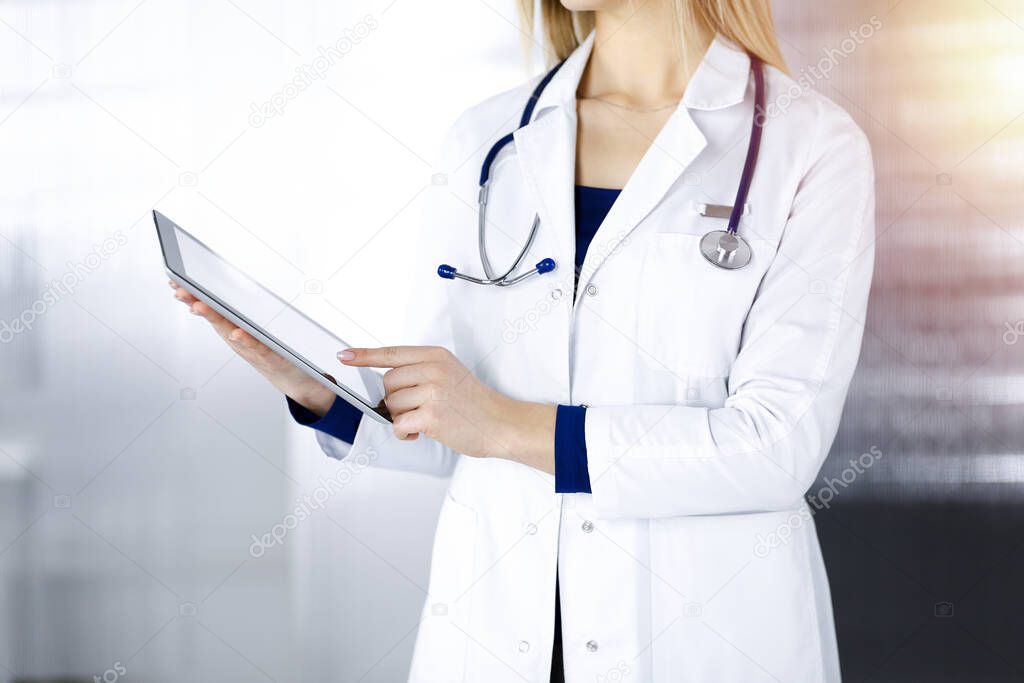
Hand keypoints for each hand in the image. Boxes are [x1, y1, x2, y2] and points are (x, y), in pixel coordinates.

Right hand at [169, 281, 334, 416]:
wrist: (296, 380)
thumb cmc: (275, 352)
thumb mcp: (254, 332)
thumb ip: (242, 314)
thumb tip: (231, 287)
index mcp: (235, 328)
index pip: (213, 309)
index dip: (194, 295)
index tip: (175, 281)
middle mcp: (239, 338)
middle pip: (216, 318)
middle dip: (196, 304)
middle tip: (180, 291)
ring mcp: (252, 348)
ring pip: (230, 331)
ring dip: (214, 318)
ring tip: (199, 306)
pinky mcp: (271, 357)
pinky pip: (258, 347)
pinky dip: (246, 341)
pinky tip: (237, 333)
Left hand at [340, 346, 555, 471]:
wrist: (500, 423)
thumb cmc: (474, 403)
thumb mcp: (450, 373)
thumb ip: (421, 371)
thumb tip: (388, 383)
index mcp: (436, 356)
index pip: (392, 353)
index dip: (365, 356)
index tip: (344, 356)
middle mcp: (433, 370)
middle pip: (388, 382)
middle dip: (395, 399)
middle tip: (416, 408)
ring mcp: (432, 392)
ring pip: (391, 405)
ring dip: (401, 418)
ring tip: (423, 420)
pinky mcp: (432, 415)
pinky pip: (399, 425)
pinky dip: (405, 433)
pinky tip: (420, 433)